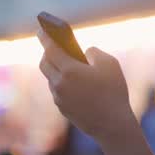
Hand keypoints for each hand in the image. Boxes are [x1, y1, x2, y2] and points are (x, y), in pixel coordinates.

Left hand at [36, 29, 133, 144]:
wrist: (112, 125)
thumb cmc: (113, 91)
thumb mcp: (109, 64)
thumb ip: (94, 52)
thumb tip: (84, 53)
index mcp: (69, 70)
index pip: (50, 49)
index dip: (45, 37)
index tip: (41, 30)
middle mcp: (59, 84)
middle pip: (45, 63)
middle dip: (48, 53)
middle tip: (53, 46)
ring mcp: (59, 98)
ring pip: (51, 78)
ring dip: (55, 69)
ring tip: (65, 63)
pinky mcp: (62, 108)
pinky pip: (58, 91)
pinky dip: (62, 82)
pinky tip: (72, 81)